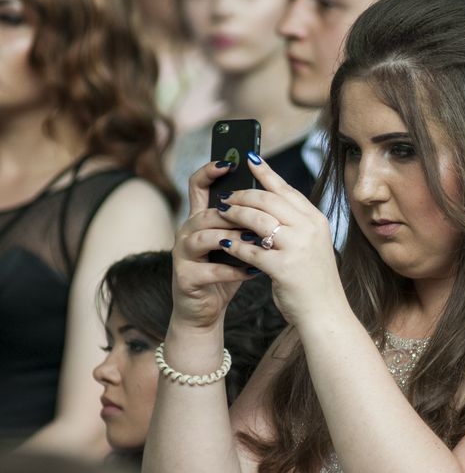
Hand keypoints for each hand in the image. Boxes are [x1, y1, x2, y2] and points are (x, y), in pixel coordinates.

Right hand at [170, 160, 254, 331]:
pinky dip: (234, 271)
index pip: (198, 185)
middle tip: (261, 217)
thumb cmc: (224, 272)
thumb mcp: (235, 243)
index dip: (210, 171)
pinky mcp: (186, 278)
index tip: (230, 162)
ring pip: (205, 237)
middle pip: (206, 212)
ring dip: (233, 239)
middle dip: (234, 213)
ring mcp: (182, 255)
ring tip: (257, 243)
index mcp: (199, 219)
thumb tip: (273, 195)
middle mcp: (186, 232)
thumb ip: (245, 221)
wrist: (205, 309)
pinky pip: (211, 270)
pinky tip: (253, 271)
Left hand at [207, 154, 344, 328]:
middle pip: (268, 200)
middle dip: (242, 195)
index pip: (286, 189)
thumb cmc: (313, 280)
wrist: (325, 313)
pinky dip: (235, 245)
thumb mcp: (311, 244)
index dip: (266, 173)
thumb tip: (266, 204)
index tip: (249, 159)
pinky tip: (224, 243)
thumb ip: (295, 223)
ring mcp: (297, 247)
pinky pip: (250, 249)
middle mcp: (309, 229)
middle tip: (226, 197)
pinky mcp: (283, 267)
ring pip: (257, 219)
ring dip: (234, 214)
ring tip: (221, 213)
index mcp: (316, 220)